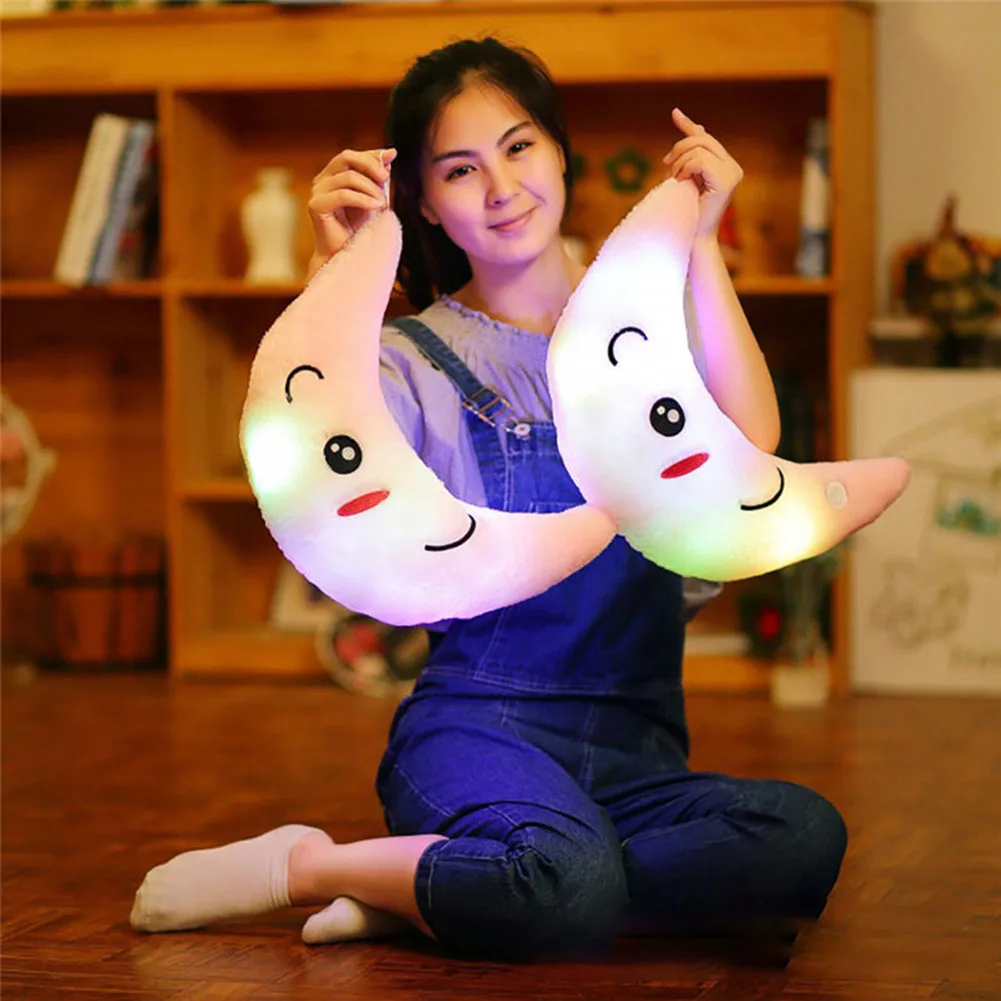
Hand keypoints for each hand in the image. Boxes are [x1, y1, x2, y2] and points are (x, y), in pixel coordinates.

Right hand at [307, 148, 395, 266]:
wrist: (350, 255)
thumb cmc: (361, 228)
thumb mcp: (374, 196)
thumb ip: (379, 175)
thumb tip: (391, 151)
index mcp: (334, 174)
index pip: (352, 155)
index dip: (371, 154)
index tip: (392, 156)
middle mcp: (322, 180)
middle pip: (346, 157)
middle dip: (369, 165)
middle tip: (386, 178)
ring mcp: (317, 191)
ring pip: (347, 177)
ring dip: (370, 188)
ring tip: (383, 203)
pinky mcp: (315, 205)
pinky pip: (342, 195)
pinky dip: (362, 199)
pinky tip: (375, 207)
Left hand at [662, 108, 742, 238]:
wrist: (694, 238)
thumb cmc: (688, 213)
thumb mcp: (688, 178)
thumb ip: (691, 156)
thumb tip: (697, 126)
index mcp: (726, 165)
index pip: (705, 138)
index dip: (689, 126)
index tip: (674, 113)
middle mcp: (733, 167)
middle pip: (702, 140)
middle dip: (679, 149)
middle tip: (666, 167)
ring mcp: (732, 173)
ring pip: (699, 149)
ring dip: (679, 162)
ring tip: (673, 179)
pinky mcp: (726, 181)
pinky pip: (700, 161)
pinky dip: (686, 168)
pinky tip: (681, 181)